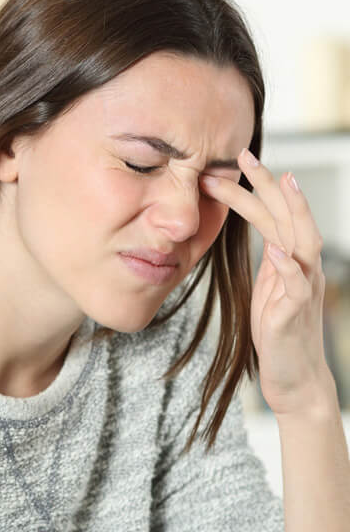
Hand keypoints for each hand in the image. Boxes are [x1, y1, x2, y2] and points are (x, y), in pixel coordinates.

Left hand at [201, 148, 329, 415]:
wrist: (293, 376)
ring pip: (303, 241)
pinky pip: (297, 285)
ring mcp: (301, 288)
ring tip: (281, 182)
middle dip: (269, 183)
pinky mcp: (294, 313)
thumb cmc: (278, 331)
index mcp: (288, 260)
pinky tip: (278, 249)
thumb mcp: (268, 289)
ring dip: (292, 211)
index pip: (272, 215)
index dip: (254, 188)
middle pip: (288, 216)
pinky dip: (290, 266)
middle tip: (244, 154)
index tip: (228, 164)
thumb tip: (262, 234)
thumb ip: (268, 261)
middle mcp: (301, 267)